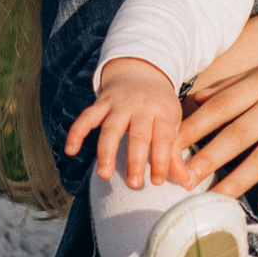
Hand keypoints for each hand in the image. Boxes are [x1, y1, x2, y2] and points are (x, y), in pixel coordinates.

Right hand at [63, 59, 191, 190]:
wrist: (141, 71)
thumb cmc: (160, 106)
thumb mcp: (173, 123)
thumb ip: (175, 153)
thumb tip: (187, 182)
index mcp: (163, 112)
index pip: (164, 138)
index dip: (161, 160)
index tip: (156, 182)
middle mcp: (142, 106)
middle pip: (138, 134)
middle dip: (135, 160)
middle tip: (133, 185)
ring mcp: (119, 103)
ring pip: (111, 127)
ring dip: (107, 151)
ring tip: (104, 175)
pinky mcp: (101, 102)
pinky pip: (86, 117)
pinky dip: (76, 132)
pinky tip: (70, 151)